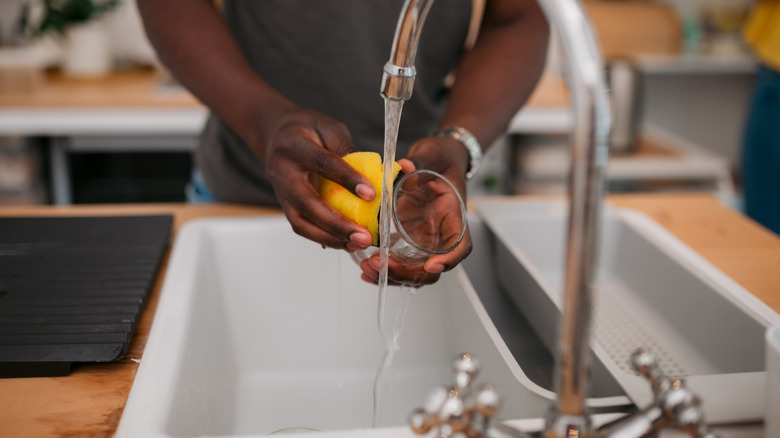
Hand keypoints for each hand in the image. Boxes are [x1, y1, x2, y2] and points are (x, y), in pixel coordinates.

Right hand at [262, 107, 377, 250]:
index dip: (347, 179)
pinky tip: (345, 243)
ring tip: (357, 244)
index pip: (323, 164)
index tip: (371, 194)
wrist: (276, 135)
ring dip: (330, 237)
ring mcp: (281, 192)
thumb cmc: (307, 129)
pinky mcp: (285, 206)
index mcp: (295, 146)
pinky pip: (302, 226)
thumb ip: (348, 149)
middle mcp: (283, 172)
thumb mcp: (329, 128)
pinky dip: (324, 238)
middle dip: (337, 224)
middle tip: (364, 236)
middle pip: (308, 203)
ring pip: (301, 222)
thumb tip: (376, 174)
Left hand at [358, 137, 472, 286]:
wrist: (436, 160)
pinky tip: (366, 271)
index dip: (449, 259)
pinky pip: (399, 263)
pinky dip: (384, 271)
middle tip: (380, 264)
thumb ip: (420, 162)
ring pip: (413, 272)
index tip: (432, 264)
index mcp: (453, 216)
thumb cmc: (441, 159)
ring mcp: (424, 241)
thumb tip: (404, 166)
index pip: (461, 245)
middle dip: (407, 273)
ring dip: (392, 275)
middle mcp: (440, 235)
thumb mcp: (433, 155)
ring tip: (368, 268)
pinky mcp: (408, 240)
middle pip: (431, 268)